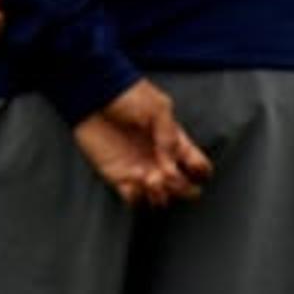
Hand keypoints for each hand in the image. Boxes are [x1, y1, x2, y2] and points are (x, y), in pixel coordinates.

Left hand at [72, 79, 210, 207]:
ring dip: (160, 195)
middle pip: (185, 188)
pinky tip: (132, 180)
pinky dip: (136, 196)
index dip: (200, 171)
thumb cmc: (126, 94)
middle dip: (182, 188)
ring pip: (161, 198)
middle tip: (167, 174)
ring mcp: (141, 169)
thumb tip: (172, 166)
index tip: (190, 165)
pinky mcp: (118, 176)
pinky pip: (133, 199)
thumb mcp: (157, 108)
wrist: (92, 94)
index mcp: (174, 142)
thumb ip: (169, 136)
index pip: (198, 166)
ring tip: (150, 178)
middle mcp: (160, 159)